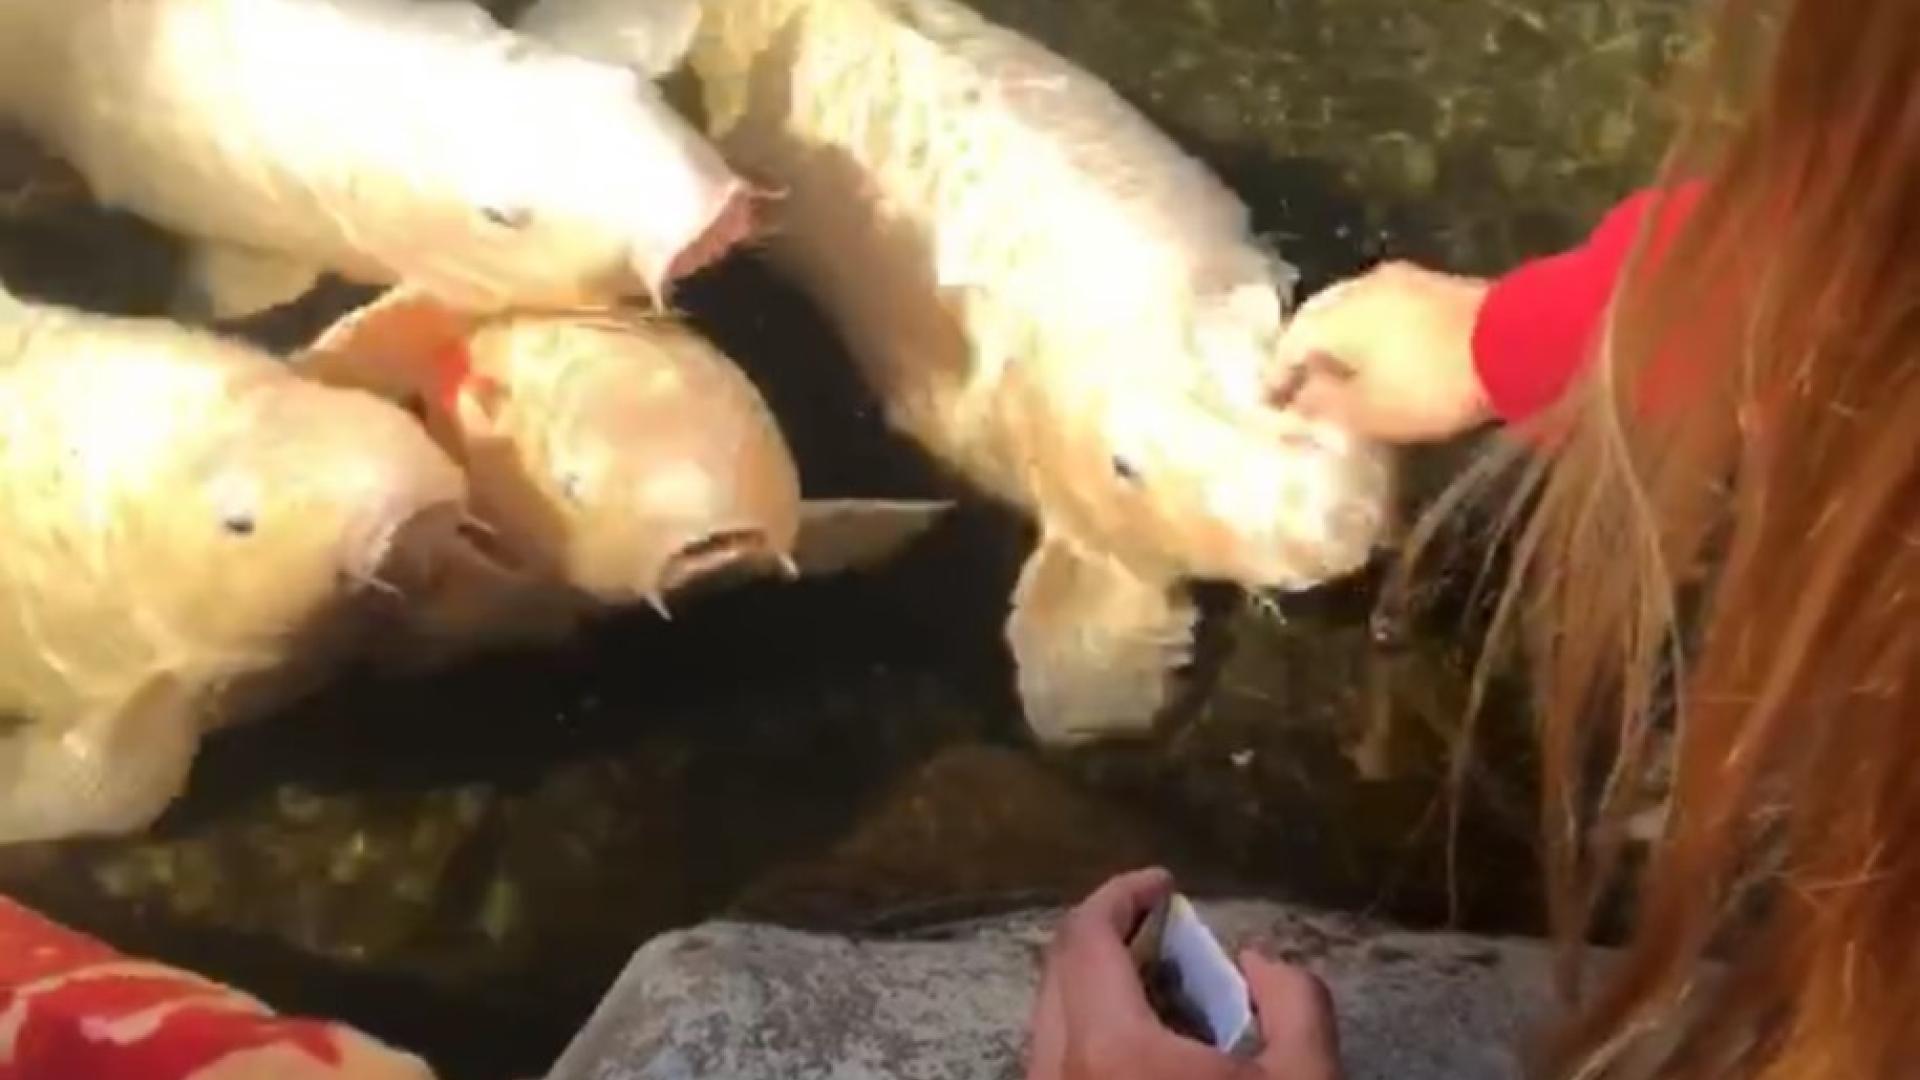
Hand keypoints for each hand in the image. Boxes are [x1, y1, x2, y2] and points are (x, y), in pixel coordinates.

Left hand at [1024, 868, 1341, 1079]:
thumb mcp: (1308, 1078)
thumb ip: (1294, 1001)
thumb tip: (1256, 962)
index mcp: (1110, 1048)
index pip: (1086, 937)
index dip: (1122, 894)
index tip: (1165, 883)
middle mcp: (1056, 1070)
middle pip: (1060, 969)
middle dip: (1110, 933)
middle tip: (1164, 924)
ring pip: (1052, 1017)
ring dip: (1100, 984)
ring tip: (1163, 985)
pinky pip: (1058, 1057)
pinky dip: (1093, 1030)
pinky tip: (1147, 1042)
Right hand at [1270, 261, 1494, 442]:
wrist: (1515, 341)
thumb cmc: (1429, 382)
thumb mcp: (1367, 411)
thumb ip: (1323, 404)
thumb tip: (1297, 399)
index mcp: (1333, 315)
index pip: (1288, 345)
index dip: (1276, 378)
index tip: (1271, 404)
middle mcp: (1359, 287)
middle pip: (1320, 321)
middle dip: (1309, 354)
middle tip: (1304, 385)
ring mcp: (1402, 281)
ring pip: (1356, 312)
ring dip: (1345, 342)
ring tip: (1347, 373)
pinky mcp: (1437, 286)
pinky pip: (1389, 311)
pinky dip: (1377, 334)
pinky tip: (1387, 356)